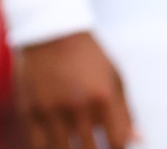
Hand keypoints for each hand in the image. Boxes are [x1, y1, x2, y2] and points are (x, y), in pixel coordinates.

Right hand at [12, 32, 133, 148]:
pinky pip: (38, 145)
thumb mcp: (114, 77)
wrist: (48, 30)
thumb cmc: (87, 55)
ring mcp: (51, 109)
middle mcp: (77, 106)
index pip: (116, 143)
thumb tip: (137, 140)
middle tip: (93, 145)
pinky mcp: (29, 109)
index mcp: (102, 98)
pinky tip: (56, 146)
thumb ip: (125, 112)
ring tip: (75, 145)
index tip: (113, 147)